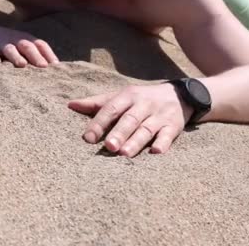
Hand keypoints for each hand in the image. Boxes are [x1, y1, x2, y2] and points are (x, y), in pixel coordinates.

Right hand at [0, 26, 58, 67]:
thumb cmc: (9, 43)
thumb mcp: (23, 44)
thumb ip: (36, 54)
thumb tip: (53, 69)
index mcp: (27, 39)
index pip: (41, 44)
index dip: (49, 54)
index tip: (56, 66)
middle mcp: (16, 40)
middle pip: (27, 46)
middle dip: (36, 56)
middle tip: (43, 66)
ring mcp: (2, 44)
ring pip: (10, 49)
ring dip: (16, 57)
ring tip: (22, 65)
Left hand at [68, 83, 193, 156]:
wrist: (178, 94)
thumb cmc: (140, 99)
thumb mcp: (120, 97)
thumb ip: (96, 103)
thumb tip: (70, 105)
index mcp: (127, 96)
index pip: (111, 109)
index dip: (99, 123)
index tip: (88, 137)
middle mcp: (143, 104)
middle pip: (129, 119)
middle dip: (118, 133)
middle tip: (109, 146)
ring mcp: (159, 115)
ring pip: (147, 129)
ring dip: (136, 141)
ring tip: (125, 154)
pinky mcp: (174, 125)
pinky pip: (169, 135)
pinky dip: (163, 143)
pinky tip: (156, 152)